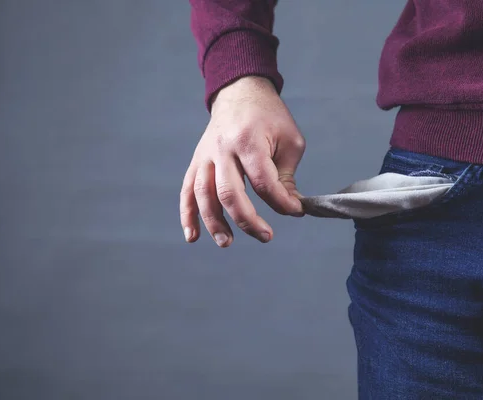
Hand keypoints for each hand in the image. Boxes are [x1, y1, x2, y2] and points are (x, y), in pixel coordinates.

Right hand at [180, 76, 305, 246]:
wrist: (240, 92)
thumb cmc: (269, 117)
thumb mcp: (289, 140)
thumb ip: (286, 176)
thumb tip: (288, 207)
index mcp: (248, 140)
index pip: (263, 181)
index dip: (281, 202)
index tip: (296, 210)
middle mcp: (222, 149)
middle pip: (229, 192)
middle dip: (248, 219)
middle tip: (266, 236)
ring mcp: (205, 156)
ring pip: (204, 195)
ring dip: (214, 223)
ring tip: (228, 242)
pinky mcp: (197, 162)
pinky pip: (187, 191)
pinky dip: (187, 215)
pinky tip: (192, 236)